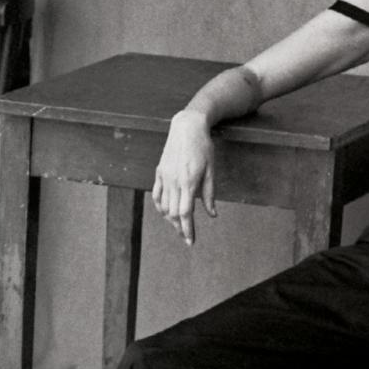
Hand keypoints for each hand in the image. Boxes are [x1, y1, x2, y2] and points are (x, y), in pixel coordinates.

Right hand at [152, 113, 219, 244]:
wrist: (187, 127)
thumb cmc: (203, 148)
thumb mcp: (211, 171)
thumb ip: (210, 194)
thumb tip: (212, 215)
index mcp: (188, 182)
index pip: (185, 213)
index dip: (187, 229)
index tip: (191, 241)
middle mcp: (173, 181)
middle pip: (173, 213)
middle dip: (180, 228)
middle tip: (187, 237)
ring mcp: (164, 177)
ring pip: (163, 207)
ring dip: (170, 219)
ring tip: (179, 225)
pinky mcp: (159, 172)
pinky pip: (156, 195)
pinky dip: (160, 207)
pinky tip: (166, 213)